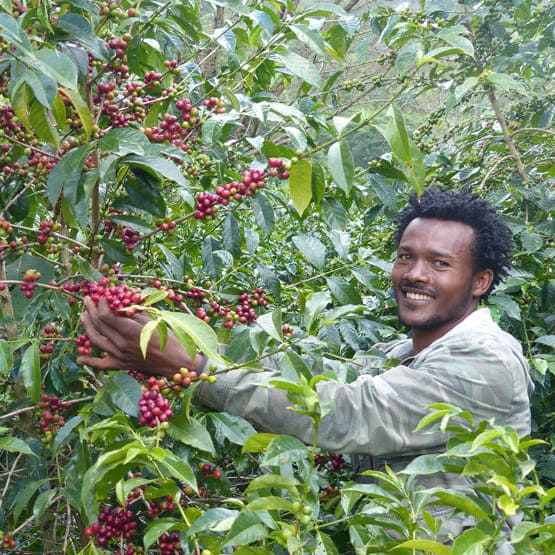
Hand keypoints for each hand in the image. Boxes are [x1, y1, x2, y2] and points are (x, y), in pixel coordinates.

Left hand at [77, 297, 199, 377]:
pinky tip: (80, 359)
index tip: (103, 295)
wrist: (175, 363)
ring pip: (96, 340)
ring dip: (87, 326)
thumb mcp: (154, 321)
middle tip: (88, 299)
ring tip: (83, 315)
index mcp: (131, 331)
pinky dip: (90, 362)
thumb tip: (123, 300)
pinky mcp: (121, 366)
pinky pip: (102, 364)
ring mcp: (120, 356)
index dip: (102, 303)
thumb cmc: (169, 339)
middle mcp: (122, 344)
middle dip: (92, 309)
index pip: (107, 315)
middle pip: (99, 325)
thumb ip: (136, 312)